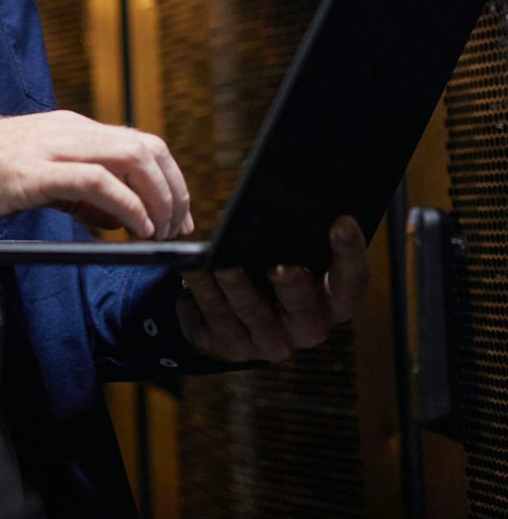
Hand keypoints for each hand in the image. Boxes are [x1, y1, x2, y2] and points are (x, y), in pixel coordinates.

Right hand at [0, 110, 192, 238]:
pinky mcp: (36, 171)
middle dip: (173, 189)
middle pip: (146, 147)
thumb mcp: (36, 177)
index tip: (175, 215)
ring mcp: (52, 147)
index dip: (168, 179)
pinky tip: (133, 228)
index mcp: (67, 129)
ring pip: (132, 157)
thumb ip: (78, 191)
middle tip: (177, 227)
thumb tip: (116, 215)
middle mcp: (67, 130)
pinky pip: (100, 183)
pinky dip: (129, 207)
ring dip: (157, 198)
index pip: (138, 143)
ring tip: (158, 231)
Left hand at [177, 215, 369, 362]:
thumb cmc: (261, 273)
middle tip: (281, 264)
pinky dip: (204, 288)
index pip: (352, 282)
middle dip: (293, 283)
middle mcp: (308, 327)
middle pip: (305, 306)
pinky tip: (193, 268)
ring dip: (238, 285)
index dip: (351, 254)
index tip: (343, 221)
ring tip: (223, 262)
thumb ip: (293, 240)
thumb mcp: (283, 257)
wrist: (223, 317)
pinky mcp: (233, 346)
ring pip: (254, 311)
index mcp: (331, 301)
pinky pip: (217, 313)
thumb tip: (282, 200)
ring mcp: (271, 342)